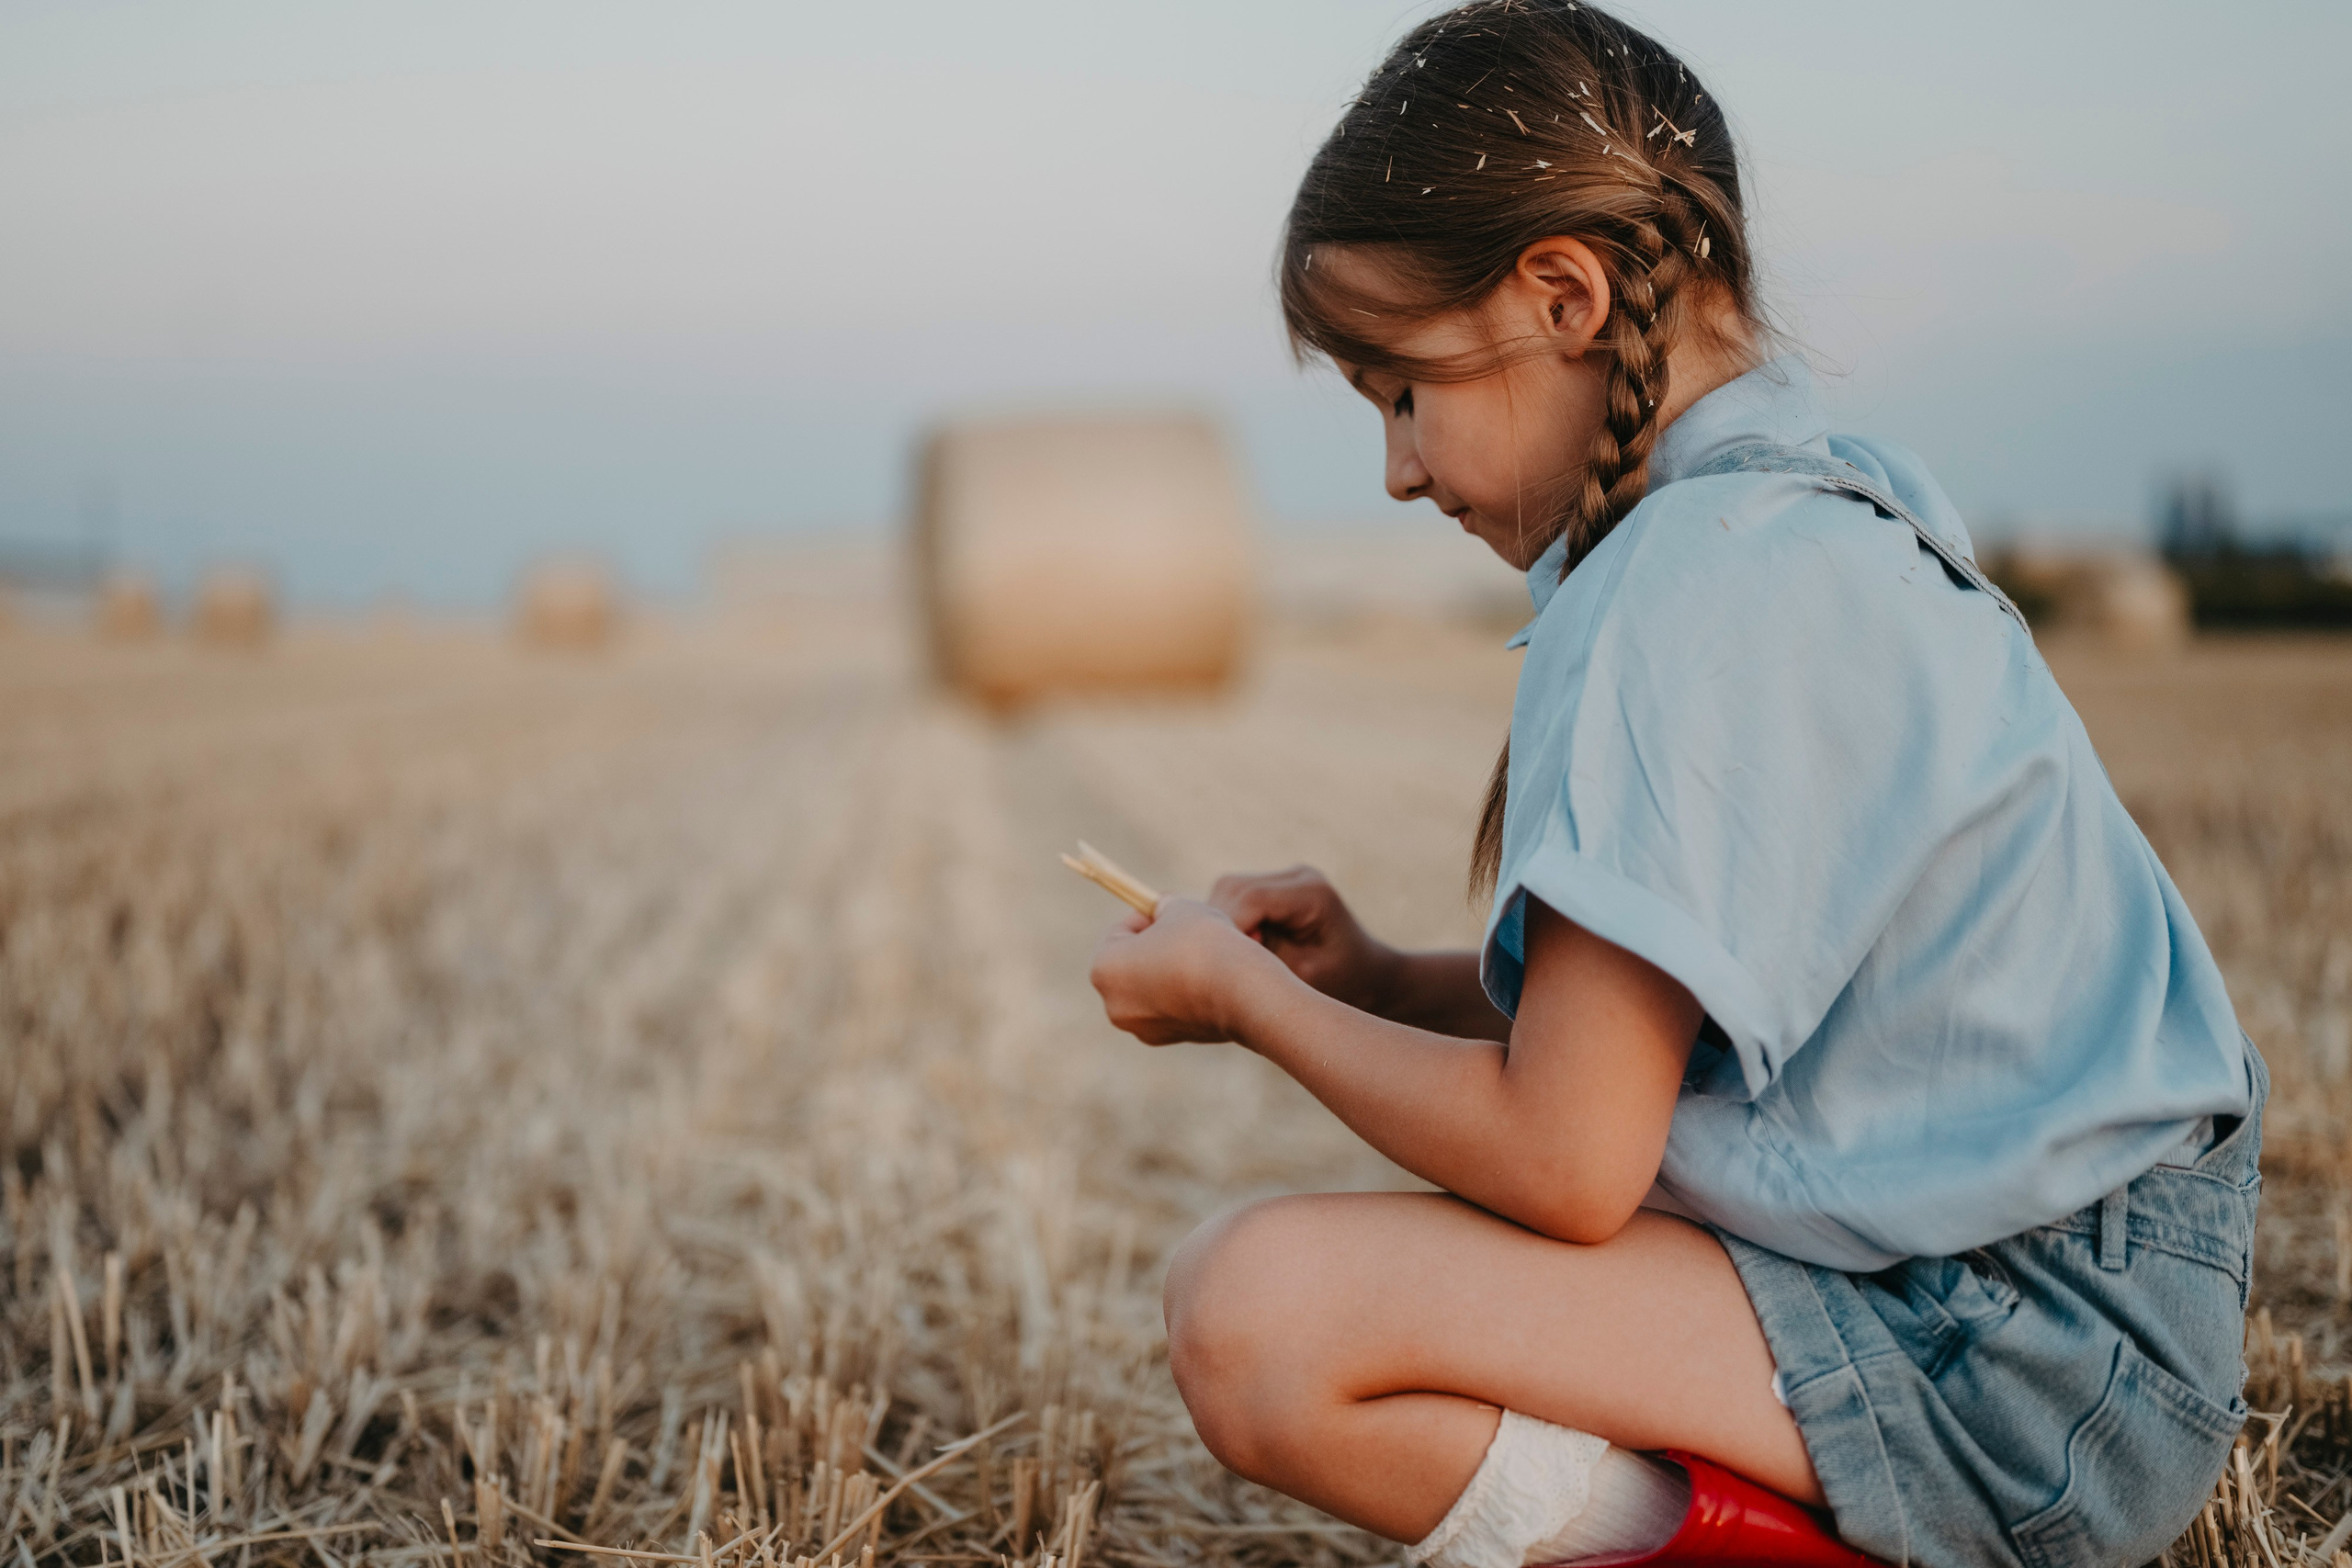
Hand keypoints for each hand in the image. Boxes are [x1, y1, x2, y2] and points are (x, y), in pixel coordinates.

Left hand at [1089, 897, 1291, 1045]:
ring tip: (1201, 953)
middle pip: (1131, 964)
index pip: (1118, 933)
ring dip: (1170, 969)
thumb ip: (1163, 907)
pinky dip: (1184, 992)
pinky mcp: (1172, 1040)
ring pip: (1152, 987)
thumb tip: (1162, 909)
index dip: (1145, 916)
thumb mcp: (1180, 908)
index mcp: (1104, 969)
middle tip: (1183, 929)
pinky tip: (1210, 979)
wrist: (1242, 991)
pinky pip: (1172, 1007)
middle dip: (1155, 945)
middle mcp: (1115, 1005)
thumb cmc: (1204, 943)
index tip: (1167, 910)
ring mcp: (1143, 1028)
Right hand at [1205, 865, 1399, 1014]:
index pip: (1251, 899)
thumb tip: (1221, 947)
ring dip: (1221, 925)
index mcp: (1313, 893)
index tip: (1220, 968)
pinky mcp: (1273, 887)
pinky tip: (1236, 952)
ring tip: (1230, 962)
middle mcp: (1298, 876)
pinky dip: (1228, 924)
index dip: (1228, 930)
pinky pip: (1234, 899)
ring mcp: (1285, 878)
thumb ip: (1265, 957)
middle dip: (1220, 927)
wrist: (1367, 975)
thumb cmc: (1342, 983)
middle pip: (1234, 889)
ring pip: (1228, 891)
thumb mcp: (1304, 978)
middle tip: (1220, 968)